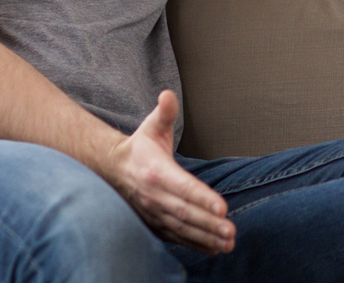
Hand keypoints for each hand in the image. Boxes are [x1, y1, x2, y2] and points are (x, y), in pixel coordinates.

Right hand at [105, 91, 233, 253]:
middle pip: (185, 213)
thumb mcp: (152, 126)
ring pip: (183, 229)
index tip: (222, 207)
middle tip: (231, 231)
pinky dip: (195, 245)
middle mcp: (155, 196)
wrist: (112, 170)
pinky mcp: (155, 224)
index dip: (202, 198)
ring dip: (206, 237)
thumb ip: (165, 112)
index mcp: (157, 172)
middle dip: (209, 223)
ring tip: (228, 243)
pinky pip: (177, 238)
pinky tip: (214, 248)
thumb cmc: (140, 147)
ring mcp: (154, 213)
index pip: (183, 187)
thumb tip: (168, 95)